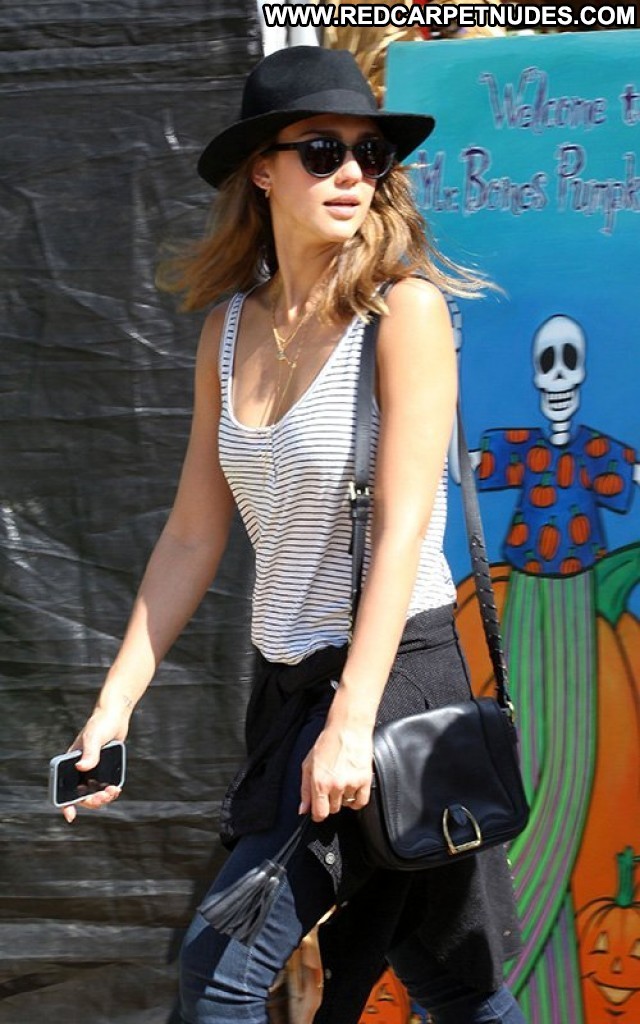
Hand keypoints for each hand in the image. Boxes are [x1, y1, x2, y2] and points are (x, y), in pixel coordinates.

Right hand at [61, 704, 129, 823]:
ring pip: (93, 793)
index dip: (64, 805)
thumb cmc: (101, 723)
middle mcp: (78, 769)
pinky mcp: (103, 769)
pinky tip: (116, 788)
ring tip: (113, 792)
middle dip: (91, 801)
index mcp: (69, 763)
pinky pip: (103, 786)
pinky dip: (109, 792)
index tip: (70, 816)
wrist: (116, 716)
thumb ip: (90, 752)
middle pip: (81, 795)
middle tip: (104, 796)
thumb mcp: (94, 737)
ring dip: (102, 798)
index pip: (62, 788)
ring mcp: (91, 770)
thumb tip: (82, 768)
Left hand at [300, 723, 372, 822]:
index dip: (317, 814)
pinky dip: (356, 800)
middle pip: (333, 809)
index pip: (319, 813)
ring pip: (346, 804)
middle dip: (330, 801)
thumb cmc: (328, 742)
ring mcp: (351, 784)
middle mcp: (335, 785)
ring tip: (342, 780)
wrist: (348, 728)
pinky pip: (361, 802)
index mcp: (319, 782)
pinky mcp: (365, 780)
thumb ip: (305, 789)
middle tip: (331, 786)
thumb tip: (303, 809)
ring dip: (343, 797)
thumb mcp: (308, 764)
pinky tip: (352, 789)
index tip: (319, 809)